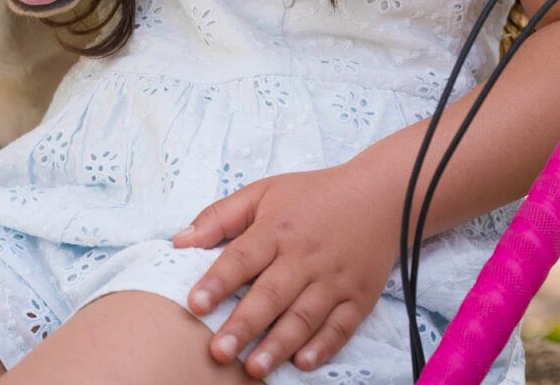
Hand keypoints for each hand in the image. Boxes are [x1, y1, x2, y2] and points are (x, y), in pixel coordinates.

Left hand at [171, 160, 398, 377]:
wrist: (380, 197)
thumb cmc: (313, 196)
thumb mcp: (263, 192)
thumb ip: (220, 217)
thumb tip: (179, 241)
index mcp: (277, 229)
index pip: (243, 257)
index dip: (218, 281)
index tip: (195, 304)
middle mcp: (305, 257)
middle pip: (271, 294)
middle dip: (244, 325)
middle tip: (218, 351)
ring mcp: (334, 279)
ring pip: (304, 316)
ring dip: (278, 344)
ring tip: (253, 368)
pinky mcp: (358, 297)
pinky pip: (341, 326)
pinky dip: (323, 346)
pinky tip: (302, 363)